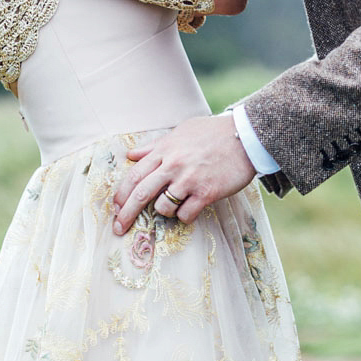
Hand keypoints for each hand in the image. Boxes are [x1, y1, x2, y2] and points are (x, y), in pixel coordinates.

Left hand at [112, 113, 254, 228]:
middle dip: (126, 215)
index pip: (134, 175)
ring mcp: (189, 180)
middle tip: (118, 229)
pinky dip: (185, 216)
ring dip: (165, 211)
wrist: (246, 136)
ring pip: (163, 207)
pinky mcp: (206, 192)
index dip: (121, 194)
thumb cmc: (213, 133)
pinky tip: (192, 208)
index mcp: (165, 150)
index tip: (115, 208)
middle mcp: (173, 165)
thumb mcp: (181, 132)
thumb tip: (131, 155)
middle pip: (141, 194)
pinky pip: (186, 214)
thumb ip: (155, 146)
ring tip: (176, 204)